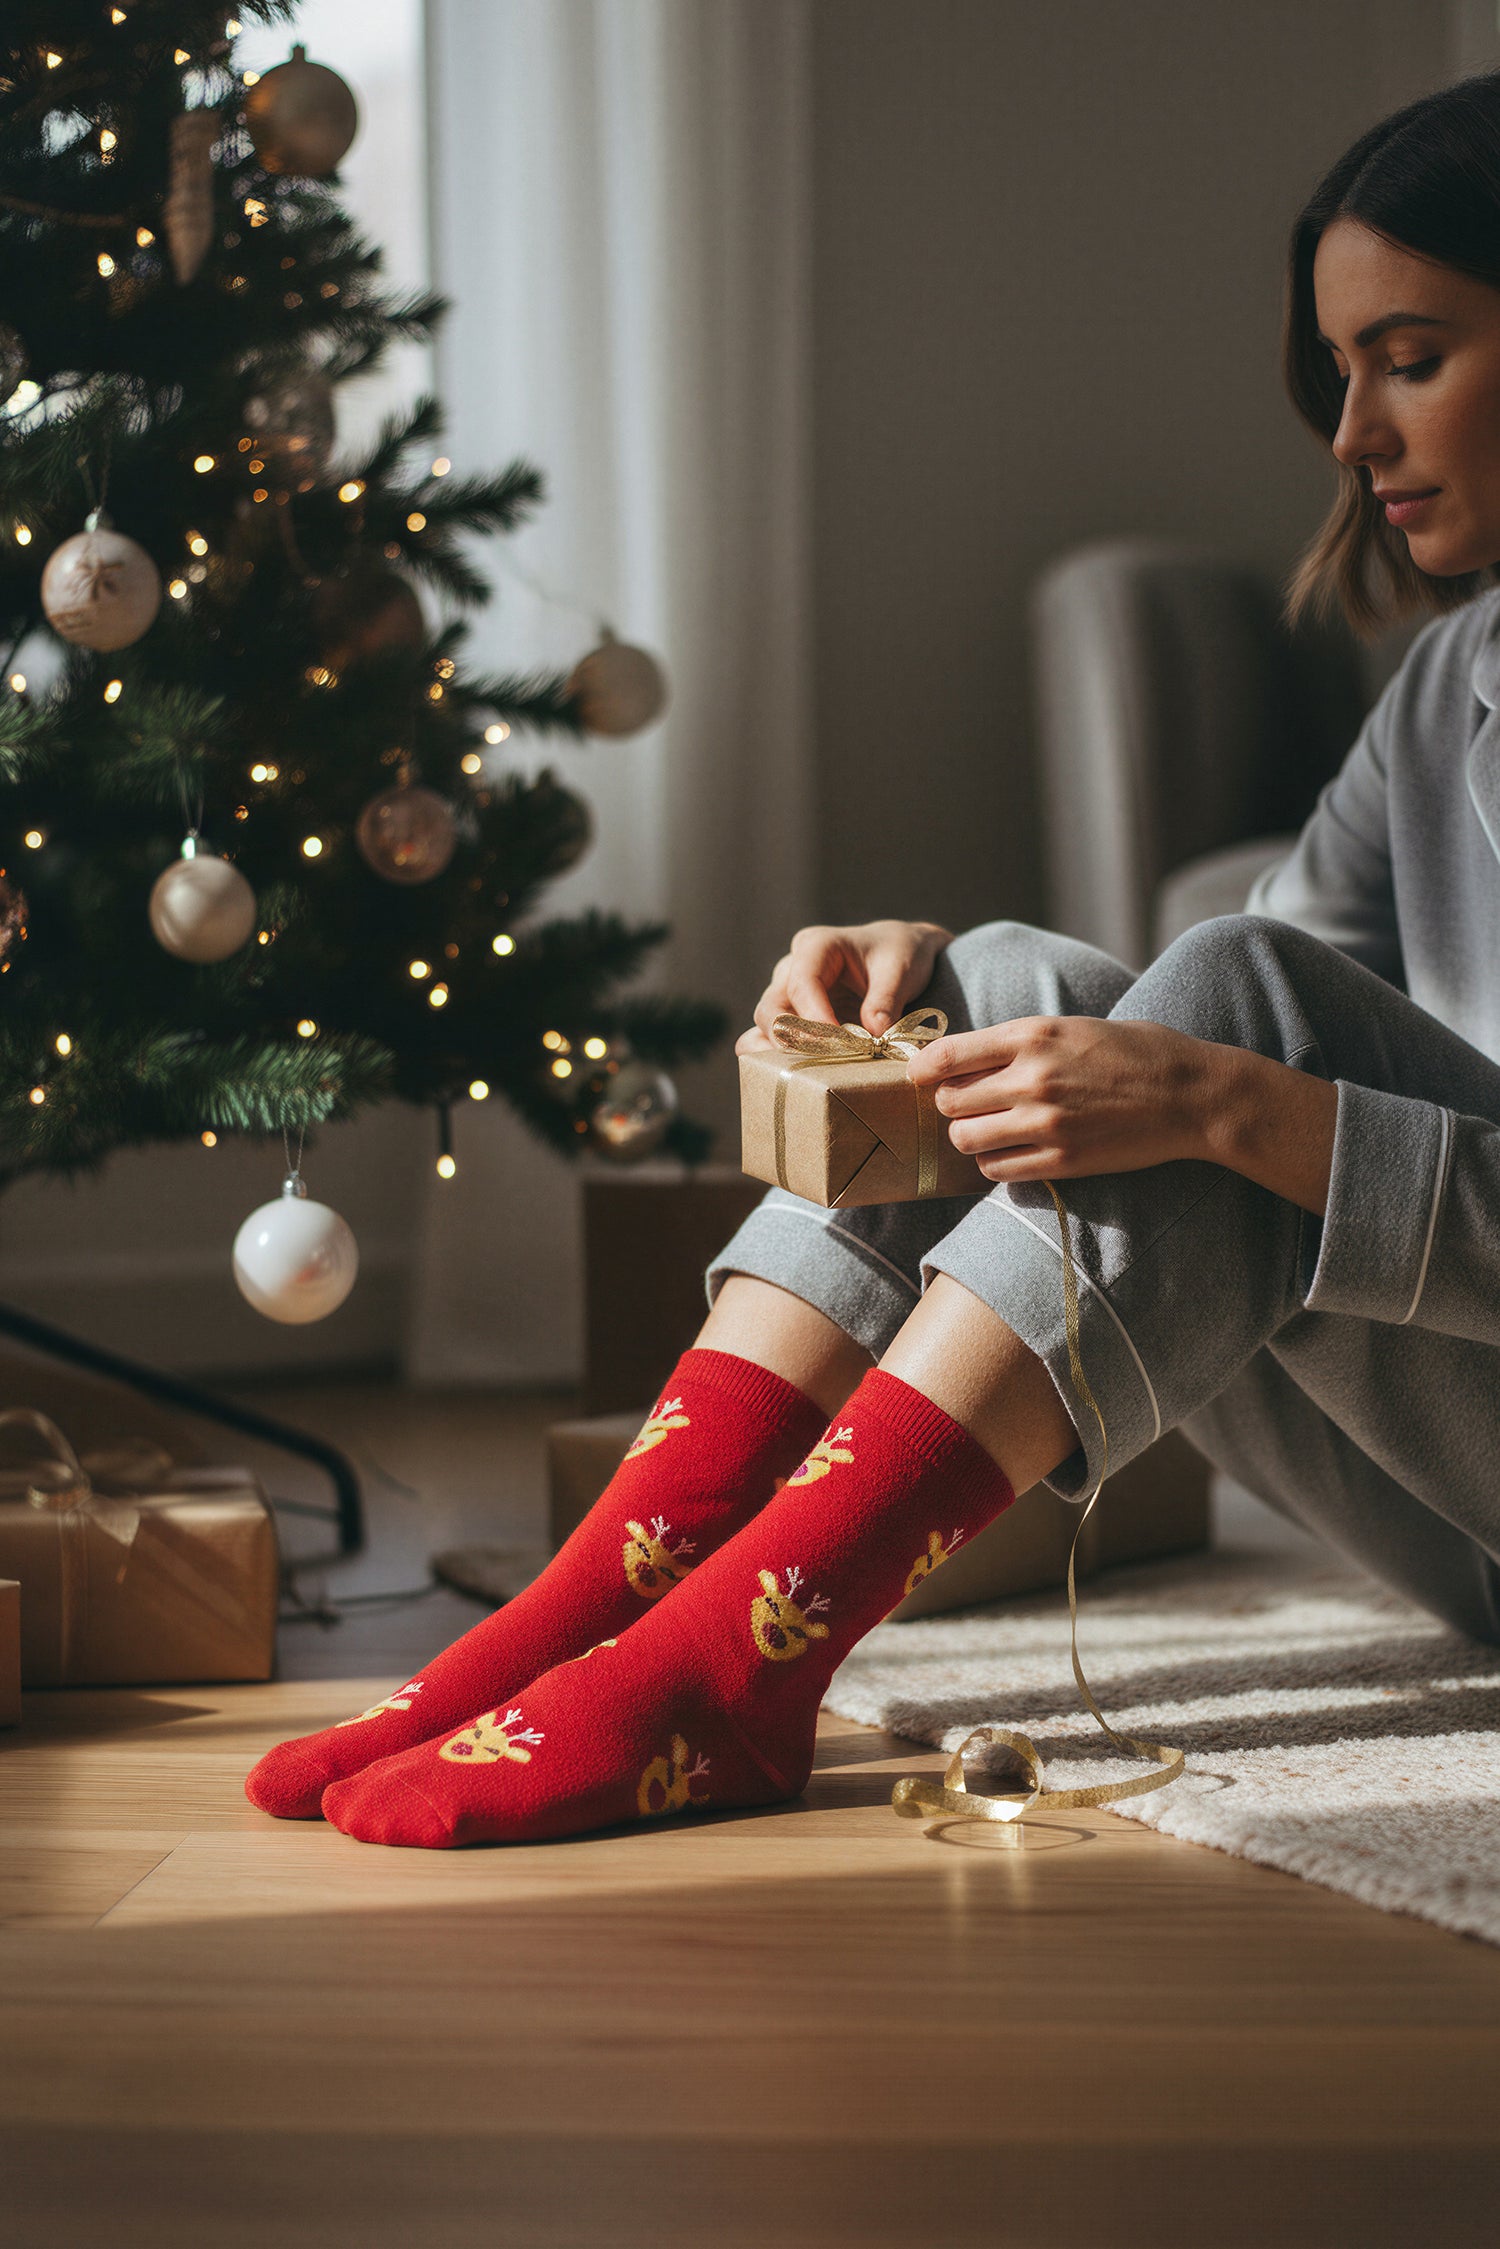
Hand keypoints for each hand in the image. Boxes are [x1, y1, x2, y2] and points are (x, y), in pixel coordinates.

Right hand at [735, 919, 954, 1054]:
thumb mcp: (900, 968)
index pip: (802, 983)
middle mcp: (792, 969)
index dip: (814, 1017)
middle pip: (772, 1008)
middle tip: (823, 1064)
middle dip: (793, 1039)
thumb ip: (886, 998)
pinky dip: (780, 1059)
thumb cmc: (898, 954)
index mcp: (816, 946)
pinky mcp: (793, 1018)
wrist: (899, 956)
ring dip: (784, 1053)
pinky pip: (772, 1040)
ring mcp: (787, 995)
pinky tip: (800, 1078)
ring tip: (811, 1075)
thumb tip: (874, 1033)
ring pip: (767, 1027)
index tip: (838, 1043)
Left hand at [905, 1015, 1222, 1181]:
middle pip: (949, 1101)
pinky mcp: (1061, 1160)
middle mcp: (1032, 1078)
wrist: (1191, 1094)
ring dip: (969, 1136)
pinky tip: (1011, 1151)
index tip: (917, 1075)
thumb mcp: (1073, 1026)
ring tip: (988, 1130)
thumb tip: (965, 1056)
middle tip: (967, 1105)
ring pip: (966, 1139)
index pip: (947, 1054)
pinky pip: (997, 1169)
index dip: (922, 1068)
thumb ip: (1019, 1041)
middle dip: (950, 1104)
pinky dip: (994, 1162)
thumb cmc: (1135, 1052)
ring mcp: (1046, 1123)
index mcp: (1033, 1035)